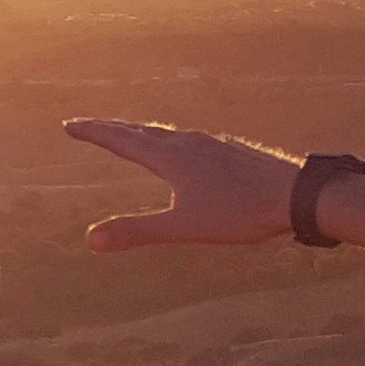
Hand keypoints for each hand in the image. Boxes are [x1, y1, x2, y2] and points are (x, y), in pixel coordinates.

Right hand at [63, 119, 303, 254]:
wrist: (295, 194)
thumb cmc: (240, 212)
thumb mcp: (184, 227)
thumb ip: (137, 232)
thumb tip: (90, 240)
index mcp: (171, 157)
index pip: (122, 140)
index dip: (94, 133)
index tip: (69, 125)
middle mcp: (187, 143)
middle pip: (140, 130)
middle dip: (111, 128)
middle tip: (87, 125)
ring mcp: (210, 143)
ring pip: (166, 133)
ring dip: (140, 132)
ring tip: (130, 134)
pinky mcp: (228, 150)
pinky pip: (187, 140)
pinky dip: (168, 140)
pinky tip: (182, 150)